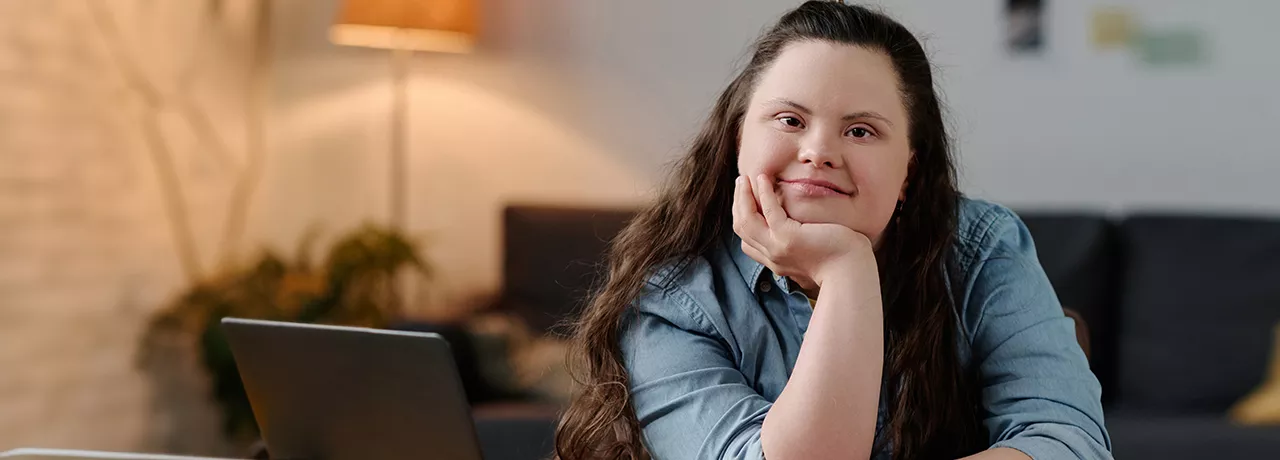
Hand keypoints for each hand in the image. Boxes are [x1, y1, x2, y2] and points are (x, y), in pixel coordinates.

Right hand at [731, 174, 874, 289]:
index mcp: (777, 261)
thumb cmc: (842, 261)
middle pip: (742, 229)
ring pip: (746, 221)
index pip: (747, 242)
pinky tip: (763, 178)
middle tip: (741, 183)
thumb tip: (804, 230)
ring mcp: (777, 248)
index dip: (743, 218)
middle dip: (738, 204)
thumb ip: (802, 244)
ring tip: (745, 178)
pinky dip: (763, 193)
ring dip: (742, 197)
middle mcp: (772, 256)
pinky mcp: (788, 238)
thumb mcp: (814, 253)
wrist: (852, 272)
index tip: (747, 200)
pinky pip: (768, 211)